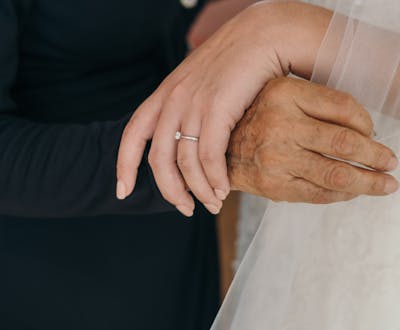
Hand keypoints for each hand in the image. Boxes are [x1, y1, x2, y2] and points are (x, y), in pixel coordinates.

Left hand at [116, 2, 332, 215]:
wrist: (262, 36)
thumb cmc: (236, 63)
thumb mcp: (201, 82)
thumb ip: (189, 108)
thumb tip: (192, 140)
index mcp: (165, 94)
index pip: (132, 134)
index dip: (123, 166)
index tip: (122, 191)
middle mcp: (174, 100)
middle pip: (158, 159)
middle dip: (169, 191)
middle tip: (185, 210)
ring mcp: (194, 104)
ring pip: (185, 163)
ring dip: (199, 191)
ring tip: (213, 204)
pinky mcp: (218, 109)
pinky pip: (209, 156)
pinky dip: (215, 179)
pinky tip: (224, 189)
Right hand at [228, 77, 399, 202]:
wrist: (219, 150)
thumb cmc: (258, 119)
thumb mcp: (282, 94)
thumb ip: (319, 103)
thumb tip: (367, 128)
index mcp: (284, 93)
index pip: (343, 107)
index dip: (368, 122)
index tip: (375, 134)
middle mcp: (280, 124)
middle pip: (344, 143)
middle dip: (377, 156)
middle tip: (393, 163)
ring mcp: (277, 158)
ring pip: (337, 174)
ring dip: (370, 182)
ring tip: (388, 185)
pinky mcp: (275, 186)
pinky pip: (320, 194)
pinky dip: (344, 194)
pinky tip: (356, 191)